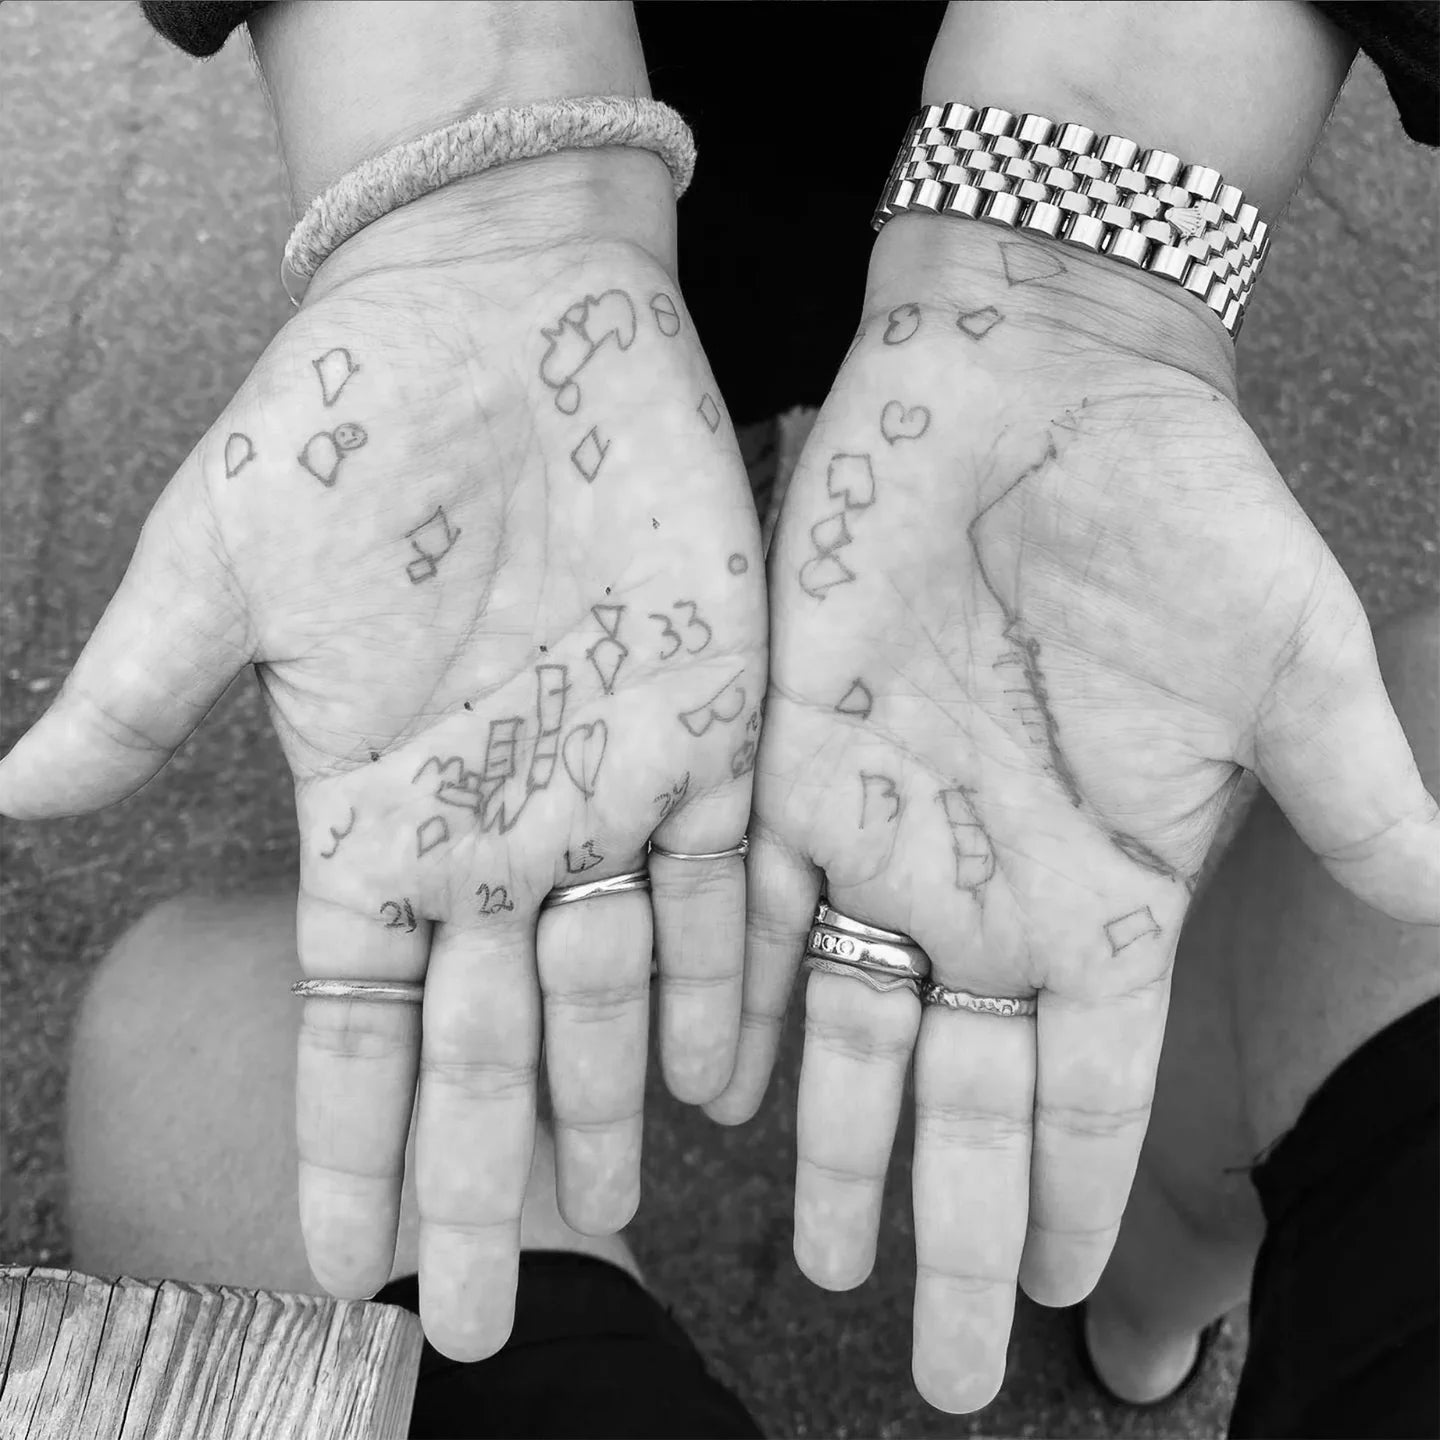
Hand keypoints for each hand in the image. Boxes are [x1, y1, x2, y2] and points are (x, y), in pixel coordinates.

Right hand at [0, 169, 765, 1359]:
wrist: (501, 308)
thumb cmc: (349, 422)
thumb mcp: (220, 561)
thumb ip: (139, 693)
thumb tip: (8, 797)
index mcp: (375, 808)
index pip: (354, 1016)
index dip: (346, 1139)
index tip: (340, 1264)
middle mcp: (494, 825)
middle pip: (485, 1039)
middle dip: (481, 1173)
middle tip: (488, 1311)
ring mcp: (606, 785)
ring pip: (610, 986)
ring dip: (607, 1100)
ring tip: (612, 1210)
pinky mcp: (710, 727)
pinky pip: (727, 885)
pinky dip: (727, 979)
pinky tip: (725, 1076)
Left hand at [710, 223, 1439, 1410]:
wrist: (1037, 383)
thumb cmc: (1174, 508)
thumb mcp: (1284, 659)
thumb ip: (1348, 792)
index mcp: (1108, 883)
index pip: (1097, 1082)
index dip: (1087, 1194)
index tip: (1070, 1305)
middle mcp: (988, 884)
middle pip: (965, 1097)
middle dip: (955, 1225)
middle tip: (937, 1360)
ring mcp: (883, 830)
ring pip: (846, 1027)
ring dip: (834, 1145)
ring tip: (825, 1260)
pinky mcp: (791, 760)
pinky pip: (745, 910)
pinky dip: (732, 1001)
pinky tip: (717, 1090)